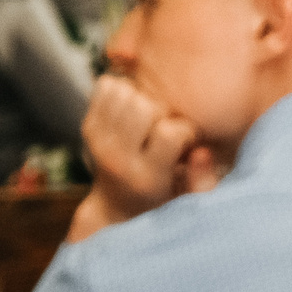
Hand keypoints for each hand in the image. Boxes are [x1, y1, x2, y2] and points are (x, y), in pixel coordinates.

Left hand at [77, 74, 217, 229]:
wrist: (117, 206)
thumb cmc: (165, 198)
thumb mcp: (190, 198)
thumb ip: (203, 179)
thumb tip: (202, 152)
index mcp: (147, 178)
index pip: (170, 133)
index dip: (185, 131)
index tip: (186, 144)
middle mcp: (118, 160)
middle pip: (144, 106)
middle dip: (162, 110)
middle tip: (165, 127)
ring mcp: (99, 141)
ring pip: (125, 91)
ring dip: (142, 98)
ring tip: (149, 118)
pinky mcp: (88, 126)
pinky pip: (108, 85)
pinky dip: (124, 90)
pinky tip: (133, 110)